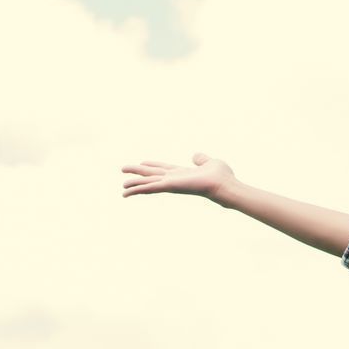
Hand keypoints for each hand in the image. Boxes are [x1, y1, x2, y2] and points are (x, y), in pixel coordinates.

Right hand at [120, 152, 235, 201]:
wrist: (225, 185)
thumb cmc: (223, 176)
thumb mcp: (211, 162)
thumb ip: (202, 159)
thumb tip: (196, 156)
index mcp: (183, 173)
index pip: (164, 168)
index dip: (153, 165)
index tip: (143, 162)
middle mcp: (175, 179)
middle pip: (153, 175)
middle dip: (138, 173)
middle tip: (123, 170)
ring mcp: (172, 183)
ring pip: (149, 183)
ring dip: (135, 185)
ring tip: (122, 188)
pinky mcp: (170, 186)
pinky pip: (150, 187)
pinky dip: (137, 189)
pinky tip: (126, 192)